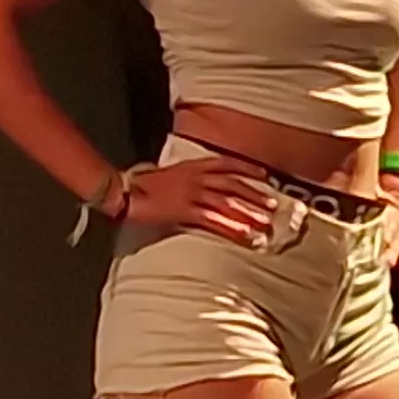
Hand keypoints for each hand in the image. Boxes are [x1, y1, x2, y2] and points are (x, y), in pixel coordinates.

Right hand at [120, 156, 279, 248]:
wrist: (124, 191)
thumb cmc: (140, 184)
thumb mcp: (166, 174)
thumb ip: (184, 177)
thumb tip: (195, 183)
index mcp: (192, 166)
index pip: (226, 163)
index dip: (247, 168)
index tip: (264, 174)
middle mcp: (196, 178)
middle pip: (233, 184)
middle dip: (254, 194)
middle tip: (273, 204)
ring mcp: (192, 194)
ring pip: (228, 202)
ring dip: (248, 212)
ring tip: (266, 223)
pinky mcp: (185, 211)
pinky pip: (214, 220)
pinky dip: (232, 228)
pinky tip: (245, 235)